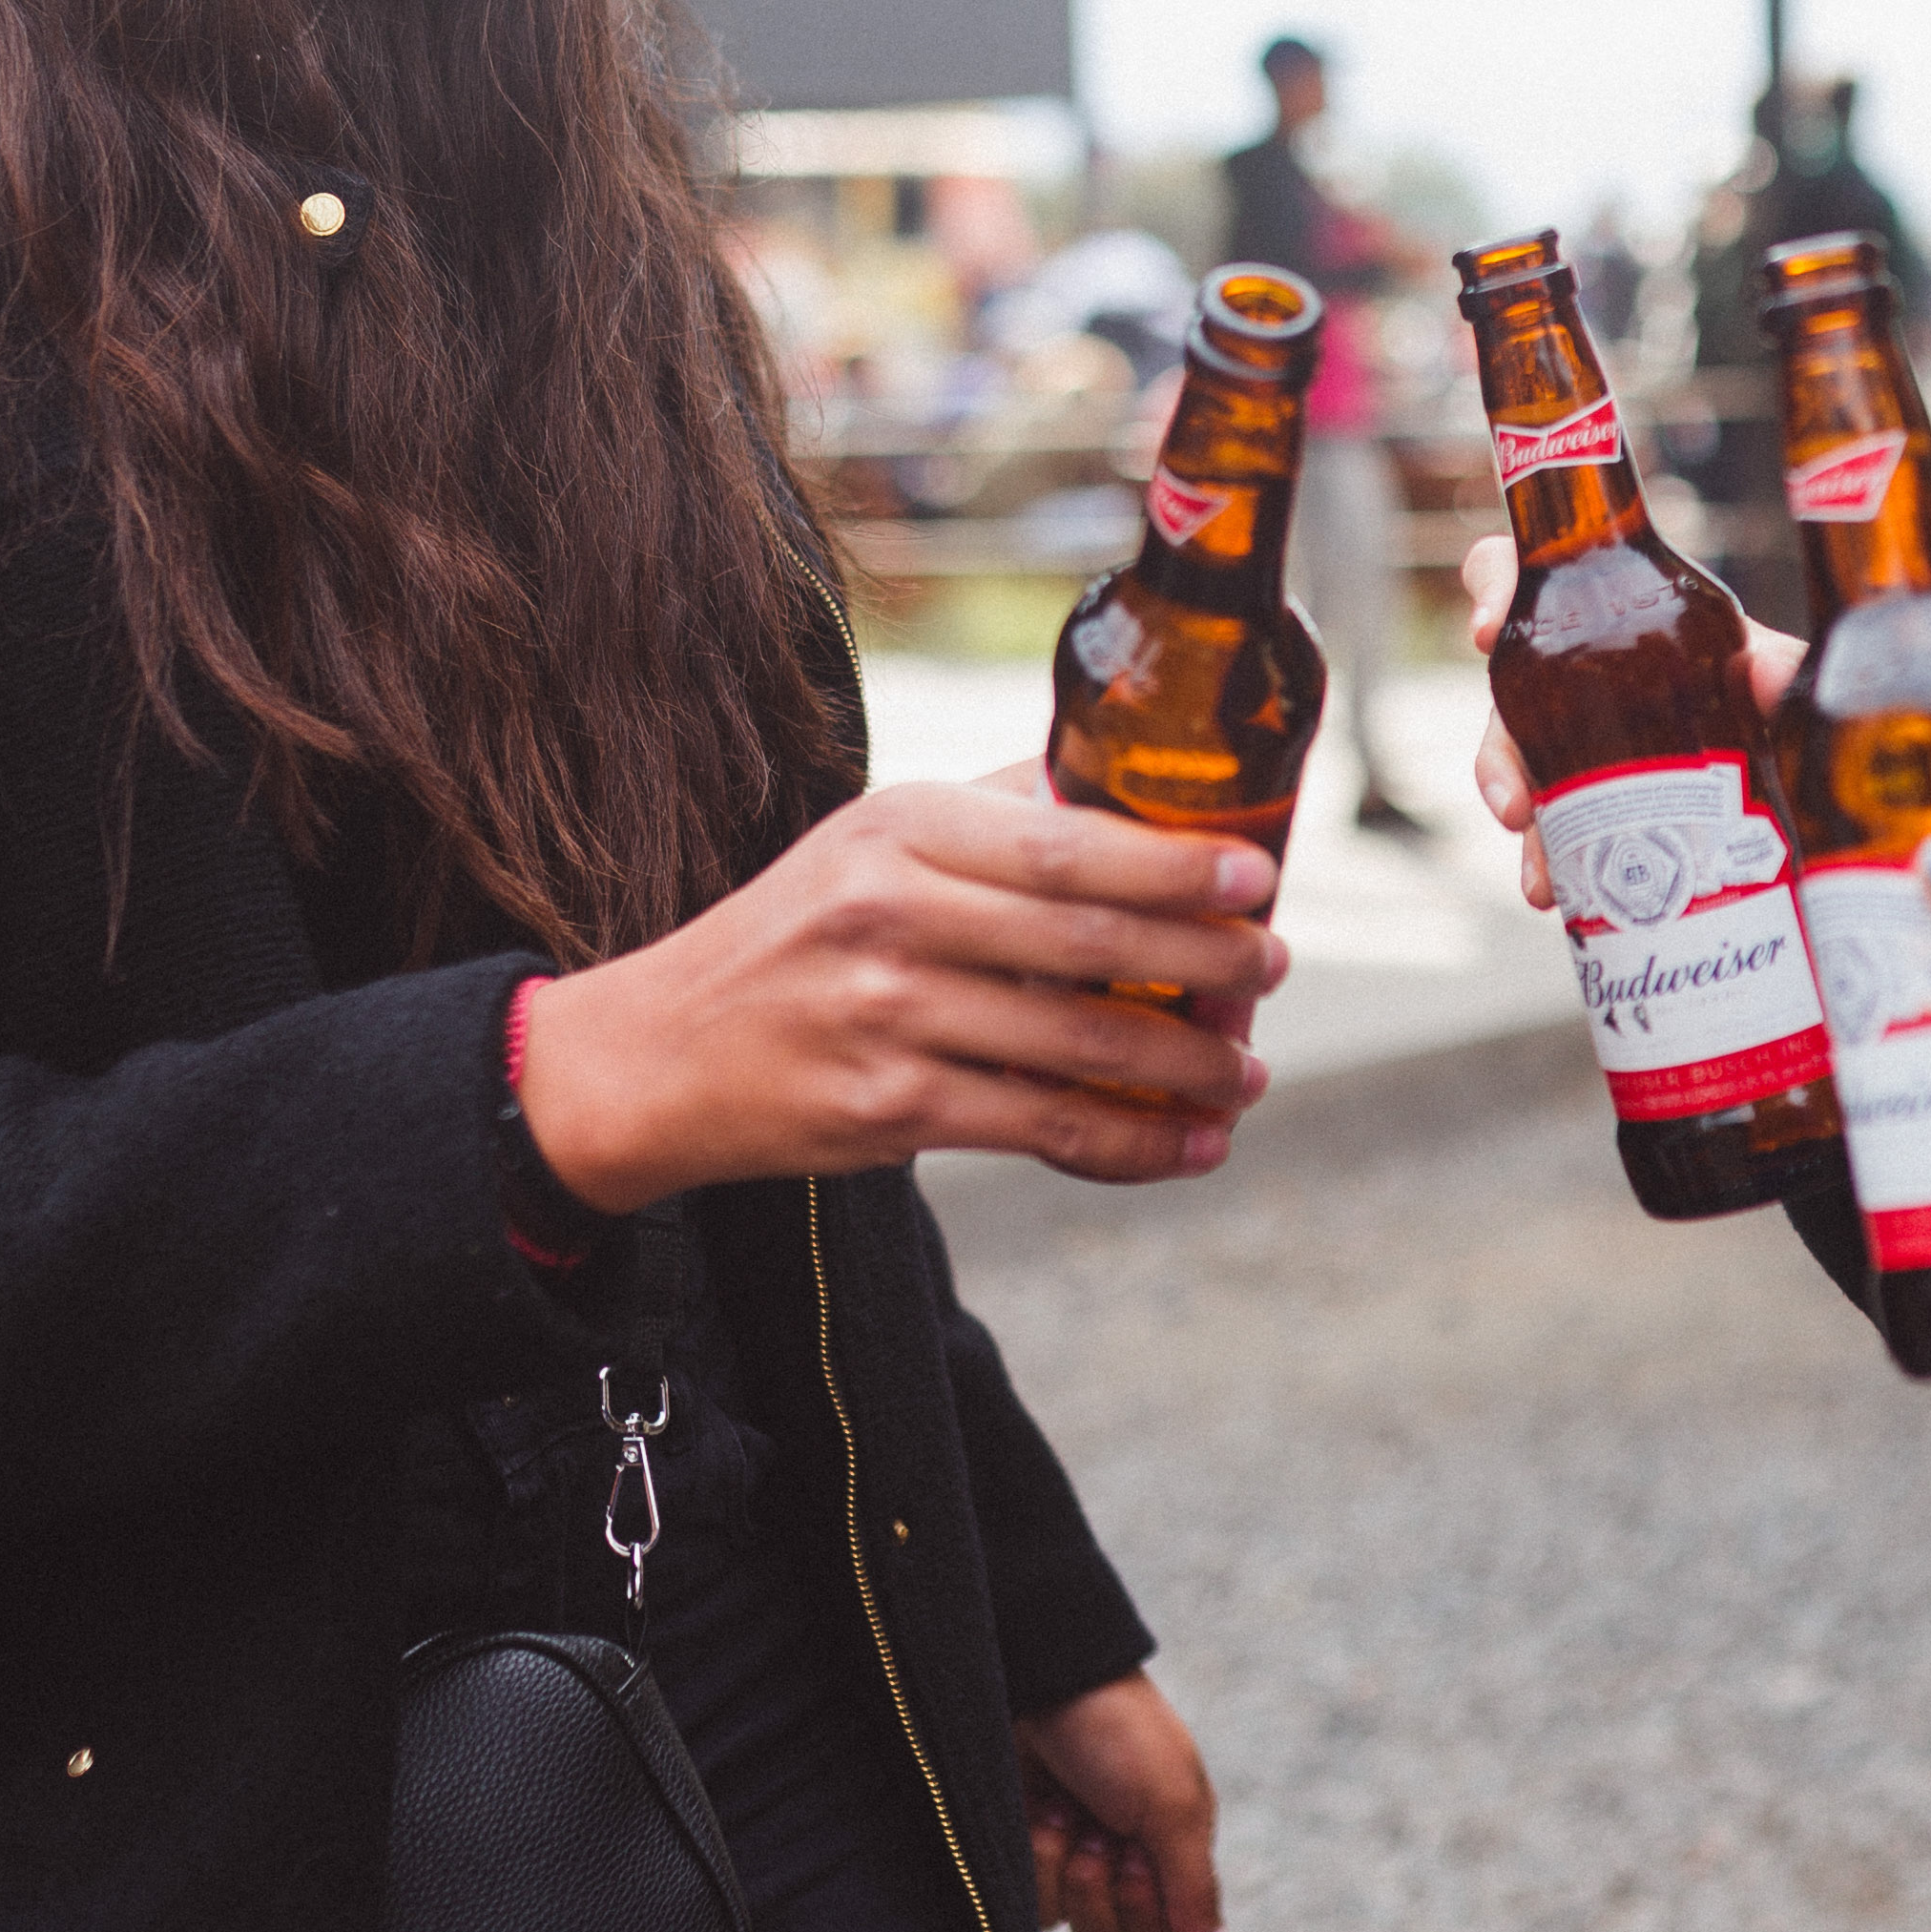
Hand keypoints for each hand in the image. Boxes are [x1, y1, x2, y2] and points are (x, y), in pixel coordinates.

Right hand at [518, 771, 1288, 1210]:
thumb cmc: (794, 934)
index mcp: (903, 829)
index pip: (1069, 843)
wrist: (657, 1053)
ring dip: (1188, 1066)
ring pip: (1083, 1046)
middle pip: (1092, 941)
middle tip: (1273, 972)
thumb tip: (1123, 787)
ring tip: (1246, 1073)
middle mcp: (893, 913)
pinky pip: (1045, 1129)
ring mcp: (890, 1014)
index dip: (1177, 865)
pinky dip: (1134, 1143)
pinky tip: (1191, 1143)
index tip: (1258, 878)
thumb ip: (992, 812)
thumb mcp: (869, 840)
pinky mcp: (890, 1108)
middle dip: (1208, 963)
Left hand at [1014, 1674, 1236, 1931]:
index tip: (1141, 1855)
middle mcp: (1125, 1864)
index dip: (1149, 1912)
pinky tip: (1039, 1813)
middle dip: (1103, 1891)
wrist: (1045, 1680)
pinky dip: (1034, 1860)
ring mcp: (1072, 1859)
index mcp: (1174, 1853)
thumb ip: (1195, 1896)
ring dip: (1064, 1870)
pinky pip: (1028, 1903)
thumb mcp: (1171, 1810)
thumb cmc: (1120, 1736)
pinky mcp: (1027, 1852)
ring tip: (1065, 1814)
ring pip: (1067, 1926)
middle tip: (1100, 1832)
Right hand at [1460, 535, 1804, 916]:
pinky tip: (1557, 893)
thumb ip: (1781, 665)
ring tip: (1540, 880)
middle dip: (1497, 756)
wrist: (1774, 737)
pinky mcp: (1578, 786)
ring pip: (1514, 765)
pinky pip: (1545, 817)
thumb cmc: (1759, 678)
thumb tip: (1766, 674)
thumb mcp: (1768, 665)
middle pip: (1504, 690)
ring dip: (1519, 824)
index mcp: (1603, 613)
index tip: (1489, 632)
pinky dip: (1545, 856)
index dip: (1494, 587)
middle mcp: (1572, 668)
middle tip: (1513, 808)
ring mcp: (1568, 731)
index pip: (1530, 573)